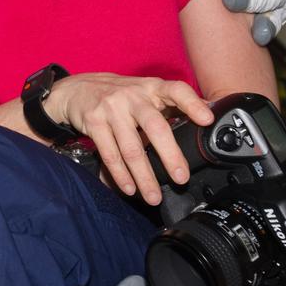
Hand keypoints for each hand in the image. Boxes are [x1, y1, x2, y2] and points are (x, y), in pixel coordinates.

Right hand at [49, 72, 212, 205]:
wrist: (76, 89)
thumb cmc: (120, 95)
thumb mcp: (145, 92)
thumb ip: (171, 104)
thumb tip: (209, 116)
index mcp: (151, 88)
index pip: (176, 90)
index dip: (192, 104)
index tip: (208, 120)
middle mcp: (133, 96)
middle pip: (155, 126)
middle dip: (170, 155)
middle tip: (181, 178)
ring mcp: (111, 108)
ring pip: (132, 148)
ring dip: (144, 176)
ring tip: (154, 197)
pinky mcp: (94, 122)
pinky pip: (110, 153)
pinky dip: (120, 175)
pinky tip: (129, 189)